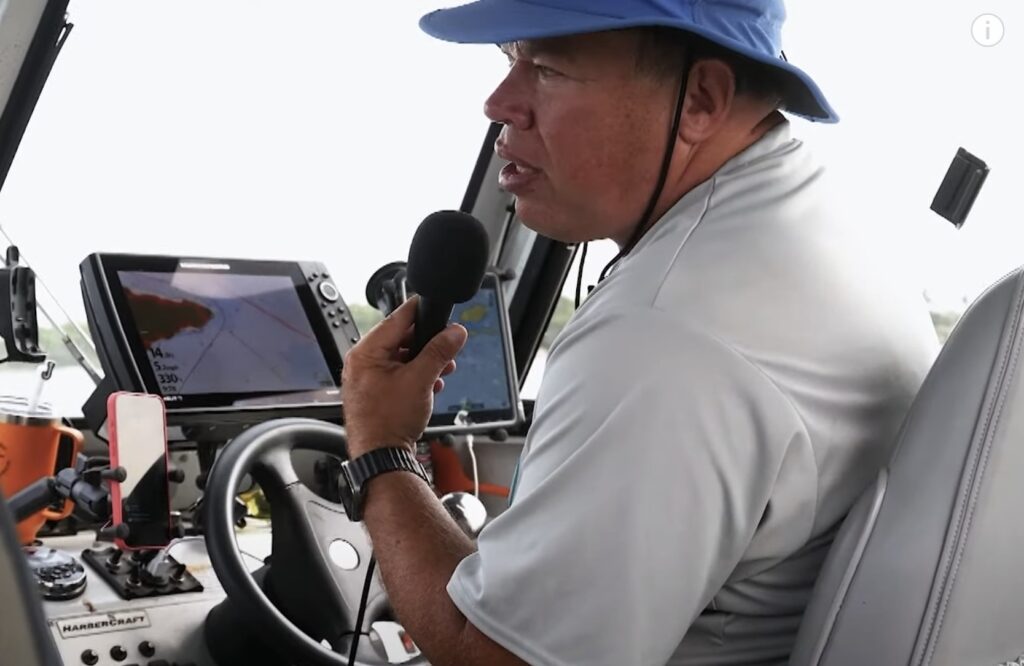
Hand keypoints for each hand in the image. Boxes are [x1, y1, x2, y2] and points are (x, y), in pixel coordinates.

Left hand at [341, 296, 467, 458]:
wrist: (380, 457)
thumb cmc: (388, 422)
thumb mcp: (420, 380)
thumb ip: (439, 352)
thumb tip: (455, 332)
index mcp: (366, 352)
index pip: (396, 318)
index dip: (420, 311)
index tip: (437, 307)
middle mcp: (362, 362)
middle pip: (400, 338)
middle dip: (427, 343)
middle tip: (447, 346)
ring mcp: (367, 378)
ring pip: (401, 358)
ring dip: (424, 362)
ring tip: (442, 370)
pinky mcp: (375, 393)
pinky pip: (397, 374)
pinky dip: (415, 376)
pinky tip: (431, 385)